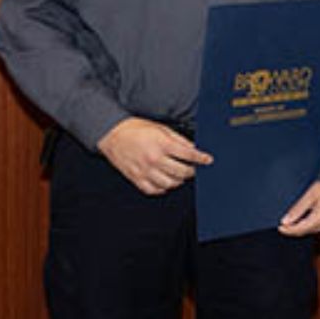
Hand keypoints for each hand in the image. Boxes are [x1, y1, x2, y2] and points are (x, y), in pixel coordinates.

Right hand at [96, 117, 211, 194]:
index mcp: (162, 144)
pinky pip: (154, 190)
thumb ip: (178, 139)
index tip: (208, 160)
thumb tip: (194, 148)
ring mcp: (144, 170)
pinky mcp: (136, 178)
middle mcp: (154, 159)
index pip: (188, 155)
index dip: (201, 158)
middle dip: (191, 171)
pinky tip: (165, 181)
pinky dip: (162, 188)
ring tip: (179, 175)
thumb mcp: (160, 128)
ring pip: (170, 183)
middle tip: (193, 168)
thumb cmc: (136, 128)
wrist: (112, 133)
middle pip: (181, 172)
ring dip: (178, 180)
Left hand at [279, 181, 319, 235]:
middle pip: (308, 230)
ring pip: (316, 229)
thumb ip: (297, 210)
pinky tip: (311, 217)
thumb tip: (285, 221)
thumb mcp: (310, 195)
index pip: (300, 229)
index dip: (288, 230)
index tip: (280, 227)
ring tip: (296, 220)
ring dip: (305, 226)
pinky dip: (315, 223)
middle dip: (296, 228)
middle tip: (285, 223)